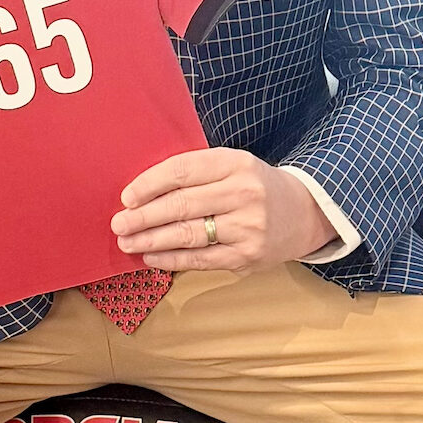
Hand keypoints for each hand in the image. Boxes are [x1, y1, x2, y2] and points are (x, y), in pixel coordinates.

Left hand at [111, 148, 335, 273]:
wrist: (303, 213)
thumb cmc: (255, 186)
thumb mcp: (233, 166)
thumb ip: (196, 174)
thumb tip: (144, 192)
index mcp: (235, 163)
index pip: (183, 170)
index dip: (150, 183)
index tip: (127, 196)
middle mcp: (243, 193)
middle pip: (182, 204)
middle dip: (144, 216)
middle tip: (118, 223)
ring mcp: (247, 228)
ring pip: (188, 234)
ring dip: (151, 240)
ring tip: (127, 242)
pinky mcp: (246, 256)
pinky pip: (200, 259)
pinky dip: (171, 260)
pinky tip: (151, 258)